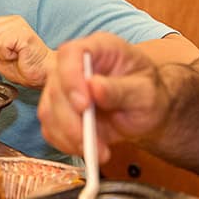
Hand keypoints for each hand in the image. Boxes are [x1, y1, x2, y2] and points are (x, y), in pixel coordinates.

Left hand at [0, 15, 51, 87]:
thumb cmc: (24, 66)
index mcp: (6, 23)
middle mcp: (12, 21)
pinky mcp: (23, 34)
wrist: (43, 73)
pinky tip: (16, 55)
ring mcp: (18, 25)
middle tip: (3, 54)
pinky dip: (5, 54)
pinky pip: (1, 43)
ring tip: (11, 55)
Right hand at [38, 32, 169, 161]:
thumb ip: (121, 89)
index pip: (72, 53)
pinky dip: (65, 143)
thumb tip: (94, 86)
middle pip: (56, 86)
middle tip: (91, 141)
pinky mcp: (59, 110)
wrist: (147, 112)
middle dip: (70, 119)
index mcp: (99, 48)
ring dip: (69, 135)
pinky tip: (88, 149)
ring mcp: (64, 86)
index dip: (71, 78)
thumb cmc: (150, 94)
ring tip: (98, 151)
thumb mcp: (146, 92)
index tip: (83, 105)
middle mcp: (76, 64)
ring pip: (49, 110)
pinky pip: (50, 127)